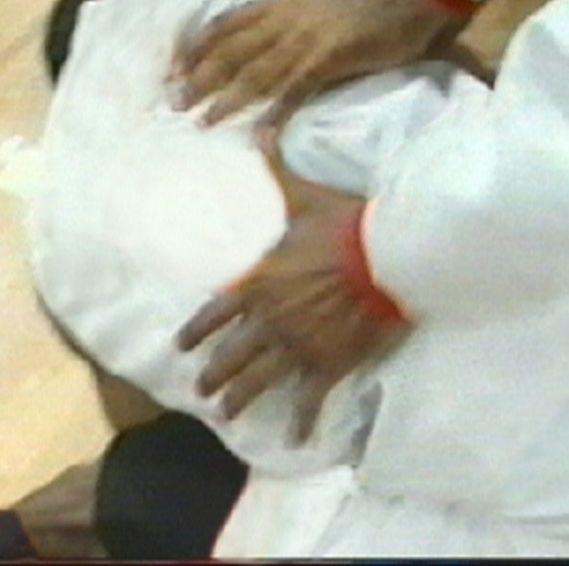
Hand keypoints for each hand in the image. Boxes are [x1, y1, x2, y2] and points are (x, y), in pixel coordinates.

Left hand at [172, 0, 468, 127]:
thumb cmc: (365, 3)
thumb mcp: (315, 2)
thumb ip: (287, 20)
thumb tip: (265, 46)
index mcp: (280, 2)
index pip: (225, 25)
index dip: (196, 48)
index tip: (173, 70)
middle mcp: (285, 18)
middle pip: (232, 52)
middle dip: (201, 79)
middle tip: (177, 105)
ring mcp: (307, 39)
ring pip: (256, 74)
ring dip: (228, 101)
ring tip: (206, 123)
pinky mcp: (330, 59)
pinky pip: (295, 91)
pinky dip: (276, 116)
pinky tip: (261, 137)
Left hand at [175, 130, 410, 442]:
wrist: (388, 254)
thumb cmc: (344, 223)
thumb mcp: (303, 195)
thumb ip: (275, 168)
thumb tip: (259, 129)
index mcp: (259, 281)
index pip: (214, 313)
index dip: (194, 331)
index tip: (180, 346)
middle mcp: (269, 319)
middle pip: (229, 355)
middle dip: (212, 375)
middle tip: (201, 391)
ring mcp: (297, 345)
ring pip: (258, 380)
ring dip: (239, 399)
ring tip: (225, 414)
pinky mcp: (328, 362)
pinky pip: (310, 398)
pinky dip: (301, 421)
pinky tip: (295, 440)